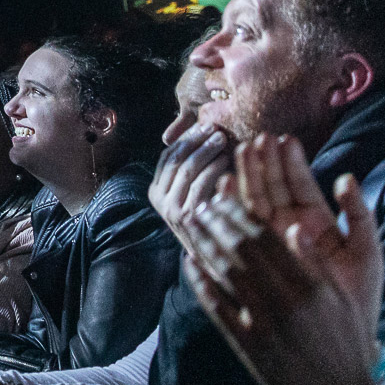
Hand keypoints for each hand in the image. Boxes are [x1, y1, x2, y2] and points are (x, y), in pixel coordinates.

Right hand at [150, 121, 232, 238]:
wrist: (218, 261)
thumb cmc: (211, 223)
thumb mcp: (192, 196)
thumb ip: (190, 172)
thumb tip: (199, 134)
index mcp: (156, 191)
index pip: (167, 156)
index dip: (186, 138)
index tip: (203, 124)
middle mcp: (159, 199)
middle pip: (175, 159)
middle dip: (195, 140)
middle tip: (214, 127)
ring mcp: (170, 209)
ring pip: (186, 168)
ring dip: (205, 150)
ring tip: (222, 139)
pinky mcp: (186, 217)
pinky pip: (200, 184)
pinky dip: (213, 168)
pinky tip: (228, 160)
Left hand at [177, 139, 384, 384]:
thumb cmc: (349, 342)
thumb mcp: (344, 299)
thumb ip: (317, 262)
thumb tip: (296, 225)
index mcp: (310, 286)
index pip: (266, 238)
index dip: (241, 214)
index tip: (225, 196)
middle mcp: (283, 302)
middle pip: (239, 250)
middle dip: (216, 223)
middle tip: (201, 204)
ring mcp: (261, 325)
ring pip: (223, 273)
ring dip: (204, 245)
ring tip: (191, 224)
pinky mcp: (246, 344)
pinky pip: (215, 306)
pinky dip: (200, 281)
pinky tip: (190, 263)